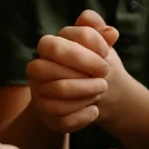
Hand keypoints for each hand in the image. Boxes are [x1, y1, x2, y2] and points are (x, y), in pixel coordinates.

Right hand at [28, 13, 116, 132]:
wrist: (91, 96)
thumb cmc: (93, 66)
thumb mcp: (99, 47)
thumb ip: (103, 35)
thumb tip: (111, 32)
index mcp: (49, 45)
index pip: (63, 36)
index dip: (89, 42)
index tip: (105, 51)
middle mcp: (37, 67)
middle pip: (54, 64)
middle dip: (86, 69)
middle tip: (105, 74)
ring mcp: (39, 92)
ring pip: (59, 90)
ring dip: (87, 91)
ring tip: (101, 90)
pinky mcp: (45, 115)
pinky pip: (63, 116)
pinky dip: (83, 114)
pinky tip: (94, 110)